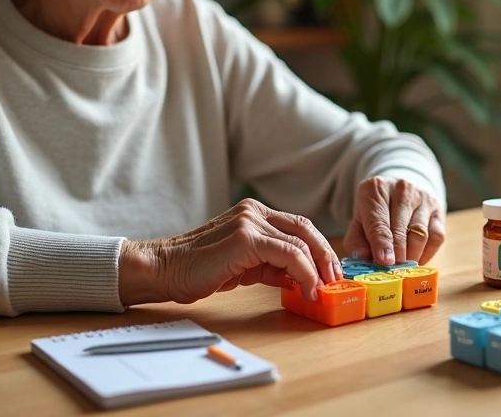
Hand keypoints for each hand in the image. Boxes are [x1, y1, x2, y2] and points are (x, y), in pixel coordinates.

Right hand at [118, 199, 340, 305]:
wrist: (165, 269)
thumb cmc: (199, 270)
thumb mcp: (244, 266)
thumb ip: (271, 266)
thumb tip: (300, 278)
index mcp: (253, 213)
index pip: (298, 226)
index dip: (319, 249)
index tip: (329, 272)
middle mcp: (253, 211)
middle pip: (305, 229)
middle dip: (326, 256)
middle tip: (335, 280)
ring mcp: (249, 221)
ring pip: (299, 242)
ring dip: (317, 268)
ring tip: (322, 289)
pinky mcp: (246, 237)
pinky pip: (288, 254)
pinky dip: (303, 272)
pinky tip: (305, 288)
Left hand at [343, 176, 445, 265]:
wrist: (399, 193)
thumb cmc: (375, 212)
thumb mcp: (358, 222)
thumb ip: (356, 241)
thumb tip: (364, 258)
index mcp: (376, 189)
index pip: (378, 221)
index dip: (381, 244)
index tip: (384, 262)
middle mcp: (401, 188)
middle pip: (401, 229)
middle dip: (397, 254)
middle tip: (393, 271)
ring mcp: (423, 198)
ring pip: (420, 234)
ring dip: (412, 255)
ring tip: (403, 267)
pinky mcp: (438, 210)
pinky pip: (436, 237)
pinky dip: (426, 253)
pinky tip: (416, 258)